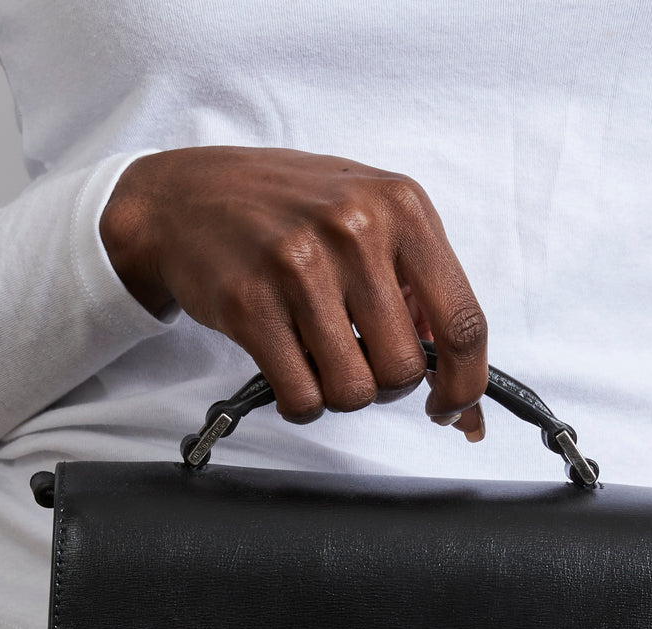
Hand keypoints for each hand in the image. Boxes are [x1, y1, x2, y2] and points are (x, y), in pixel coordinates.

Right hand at [99, 146, 486, 439]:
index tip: (451, 408)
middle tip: (357, 359)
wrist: (187, 197)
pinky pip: (303, 397)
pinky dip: (301, 405)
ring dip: (339, 394)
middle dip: (385, 383)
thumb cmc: (287, 211)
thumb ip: (417, 283)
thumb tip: (457, 376)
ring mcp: (301, 266)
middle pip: (406, 368)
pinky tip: (290, 376)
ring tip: (318, 360)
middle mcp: (357, 230)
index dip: (464, 384)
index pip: (463, 322)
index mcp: (402, 207)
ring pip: (355, 391)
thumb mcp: (369, 215)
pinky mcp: (252, 304)